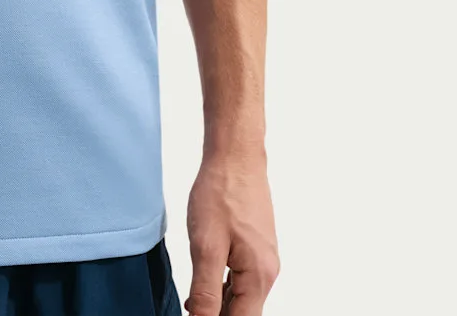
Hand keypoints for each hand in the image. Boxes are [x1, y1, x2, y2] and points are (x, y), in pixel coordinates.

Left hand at [184, 147, 279, 314]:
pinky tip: (203, 285)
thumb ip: (205, 292)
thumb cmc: (221, 193)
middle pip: (243, 313)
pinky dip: (223, 288)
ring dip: (219, 305)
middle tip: (190, 309)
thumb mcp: (205, 246)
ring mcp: (263, 259)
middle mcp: (267, 272)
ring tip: (192, 305)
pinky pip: (241, 279)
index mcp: (258, 277)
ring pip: (242, 298)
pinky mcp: (255, 247)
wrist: (235, 156)